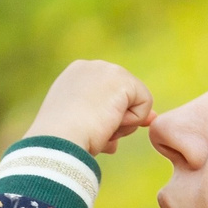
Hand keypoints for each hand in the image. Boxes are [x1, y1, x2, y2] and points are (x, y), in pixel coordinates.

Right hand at [27, 60, 153, 155]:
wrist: (57, 141)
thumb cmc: (64, 141)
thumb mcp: (87, 126)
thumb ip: (114, 119)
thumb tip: (151, 119)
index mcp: (76, 75)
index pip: (109, 96)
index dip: (110, 117)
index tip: (92, 129)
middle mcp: (92, 66)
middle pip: (124, 98)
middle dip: (117, 121)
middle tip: (93, 131)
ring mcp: (108, 70)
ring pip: (135, 102)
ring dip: (121, 125)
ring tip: (97, 128)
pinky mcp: (123, 80)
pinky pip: (145, 107)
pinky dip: (131, 123)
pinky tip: (108, 124)